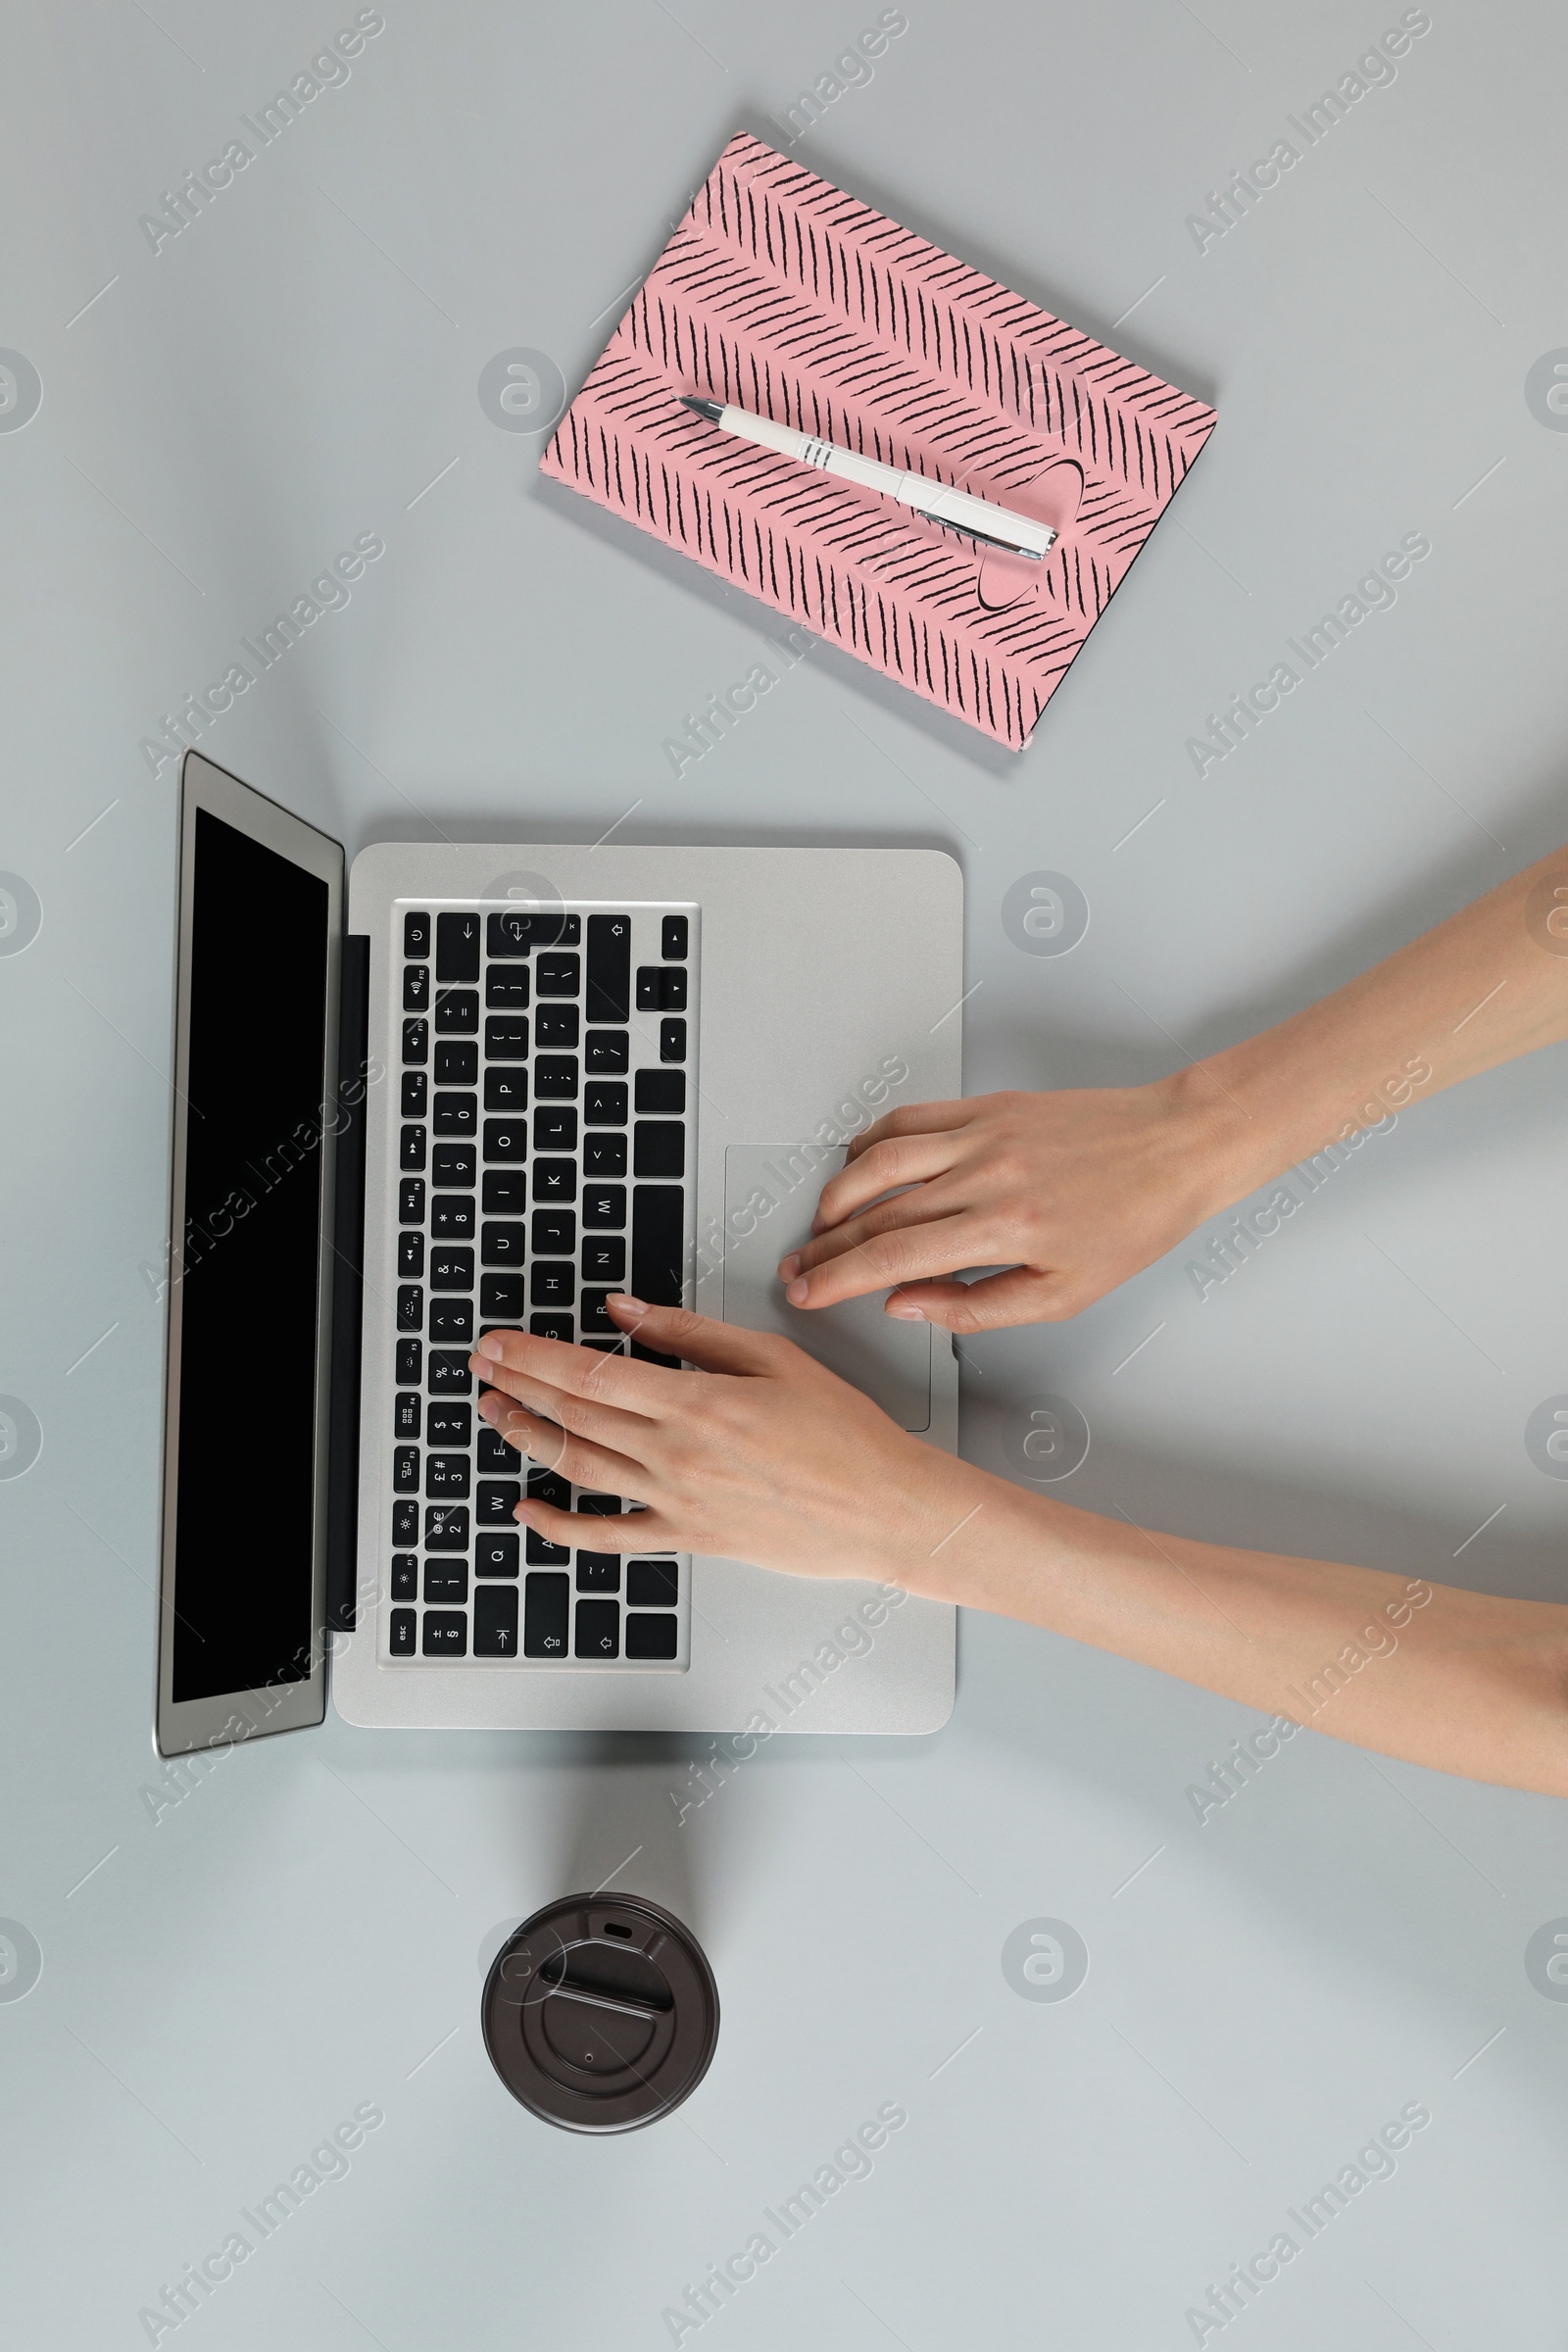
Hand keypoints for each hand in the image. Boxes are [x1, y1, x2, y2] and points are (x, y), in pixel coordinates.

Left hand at [468, 1296, 981, 1582]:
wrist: (883, 1508)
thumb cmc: (844, 1433)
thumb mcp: (772, 1357)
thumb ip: (689, 1332)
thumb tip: (624, 1312)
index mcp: (696, 1401)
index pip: (589, 1372)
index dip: (532, 1355)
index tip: (499, 1342)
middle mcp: (676, 1454)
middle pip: (573, 1415)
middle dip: (517, 1385)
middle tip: (482, 1366)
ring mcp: (676, 1501)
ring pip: (578, 1466)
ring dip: (527, 1438)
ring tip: (495, 1413)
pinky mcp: (687, 1538)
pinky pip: (607, 1536)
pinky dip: (559, 1526)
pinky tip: (528, 1509)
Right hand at [777, 1077, 1230, 1330]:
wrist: (1177, 1147)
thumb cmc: (1133, 1221)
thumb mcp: (1063, 1296)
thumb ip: (977, 1308)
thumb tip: (909, 1307)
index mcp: (1004, 1228)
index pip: (893, 1257)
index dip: (838, 1279)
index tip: (808, 1293)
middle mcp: (985, 1175)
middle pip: (876, 1213)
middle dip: (826, 1248)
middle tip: (799, 1269)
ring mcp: (982, 1133)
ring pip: (879, 1160)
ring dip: (836, 1194)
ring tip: (818, 1224)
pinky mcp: (988, 1106)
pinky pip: (911, 1119)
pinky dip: (872, 1141)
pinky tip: (858, 1162)